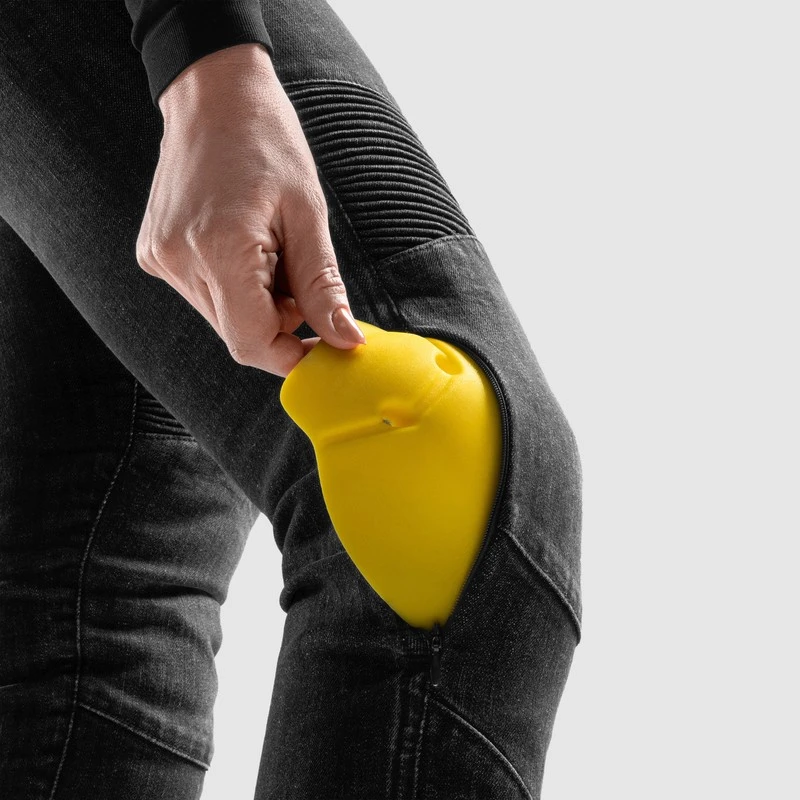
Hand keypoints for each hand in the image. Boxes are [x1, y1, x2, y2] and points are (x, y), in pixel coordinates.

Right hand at [135, 43, 365, 378]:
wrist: (214, 95)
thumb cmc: (268, 142)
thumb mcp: (308, 215)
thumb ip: (323, 287)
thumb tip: (346, 341)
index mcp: (219, 250)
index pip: (252, 343)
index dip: (292, 355)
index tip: (323, 343)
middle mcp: (178, 261)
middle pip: (239, 334)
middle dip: (281, 322)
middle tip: (298, 273)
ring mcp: (160, 259)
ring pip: (224, 318)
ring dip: (259, 304)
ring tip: (270, 250)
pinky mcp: (155, 253)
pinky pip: (206, 295)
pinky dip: (235, 287)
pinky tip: (245, 245)